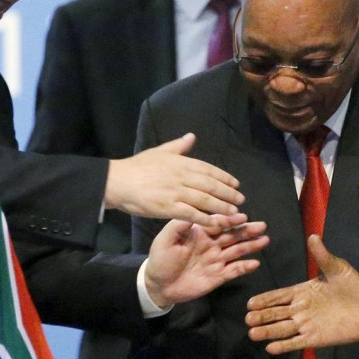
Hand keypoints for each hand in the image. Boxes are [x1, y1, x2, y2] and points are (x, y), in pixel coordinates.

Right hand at [105, 133, 243, 226]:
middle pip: (211, 185)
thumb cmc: (137, 166)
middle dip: (228, 193)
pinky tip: (216, 222)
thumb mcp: (159, 152)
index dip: (224, 177)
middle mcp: (182, 176)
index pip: (208, 169)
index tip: (236, 183)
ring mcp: (176, 192)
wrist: (118, 181)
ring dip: (222, 206)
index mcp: (181, 162)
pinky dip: (205, 218)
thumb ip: (178, 146)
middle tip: (240, 200)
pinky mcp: (168, 207)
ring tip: (234, 212)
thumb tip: (192, 136)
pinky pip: (192, 214)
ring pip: (205, 200)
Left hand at [144, 213, 269, 307]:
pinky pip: (234, 270)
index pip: (219, 223)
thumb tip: (195, 212)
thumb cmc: (161, 259)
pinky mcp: (218, 276)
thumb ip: (179, 225)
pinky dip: (245, 267)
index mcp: (201, 232)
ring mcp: (216, 260)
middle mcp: (212, 244)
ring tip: (265, 239)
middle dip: (247, 230)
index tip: (242, 216)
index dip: (230, 220)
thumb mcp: (166, 239)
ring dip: (251, 245)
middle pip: (233, 235)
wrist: (159, 285)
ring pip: (237, 250)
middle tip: (262, 225)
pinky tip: (255, 263)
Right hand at [246, 234, 358, 352]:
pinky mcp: (316, 338)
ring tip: (252, 333)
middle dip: (262, 316)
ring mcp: (308, 324)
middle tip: (248, 318)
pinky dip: (284, 345)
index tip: (250, 303)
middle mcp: (302, 309)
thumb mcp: (338, 268)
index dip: (265, 299)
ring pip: (282, 328)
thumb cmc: (355, 286)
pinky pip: (296, 342)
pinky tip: (270, 348)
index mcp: (304, 291)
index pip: (279, 296)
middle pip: (276, 313)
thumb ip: (323, 256)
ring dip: (268, 331)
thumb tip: (313, 236)